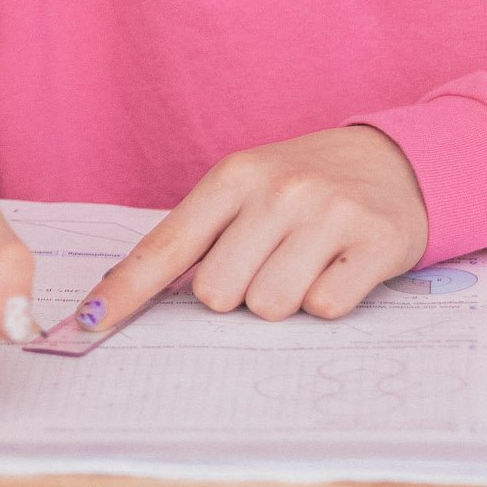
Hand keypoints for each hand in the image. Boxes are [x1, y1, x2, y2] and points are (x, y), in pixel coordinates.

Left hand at [74, 126, 429, 334]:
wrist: (398, 161)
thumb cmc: (306, 186)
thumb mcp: (248, 190)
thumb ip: (199, 236)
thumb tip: (131, 298)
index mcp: (232, 177)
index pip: (165, 246)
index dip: (124, 292)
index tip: (87, 325)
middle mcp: (277, 191)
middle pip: (216, 293)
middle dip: (236, 294)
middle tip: (268, 264)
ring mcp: (327, 214)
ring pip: (270, 306)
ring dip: (284, 300)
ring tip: (306, 265)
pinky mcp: (375, 242)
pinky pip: (326, 307)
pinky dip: (329, 301)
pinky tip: (341, 268)